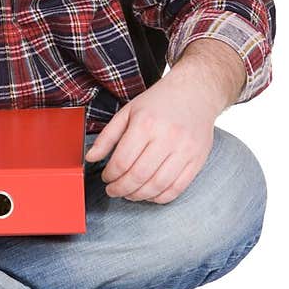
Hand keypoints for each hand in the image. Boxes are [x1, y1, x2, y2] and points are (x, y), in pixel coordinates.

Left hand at [84, 71, 221, 203]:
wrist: (195, 92)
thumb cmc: (159, 101)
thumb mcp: (128, 111)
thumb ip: (107, 136)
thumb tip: (90, 158)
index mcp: (146, 124)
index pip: (122, 161)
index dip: (110, 175)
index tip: (106, 177)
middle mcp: (167, 138)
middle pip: (138, 176)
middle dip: (121, 189)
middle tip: (114, 190)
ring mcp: (185, 150)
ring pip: (157, 186)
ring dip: (139, 196)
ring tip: (129, 194)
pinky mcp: (197, 160)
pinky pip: (178, 188)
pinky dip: (160, 197)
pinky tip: (150, 193)